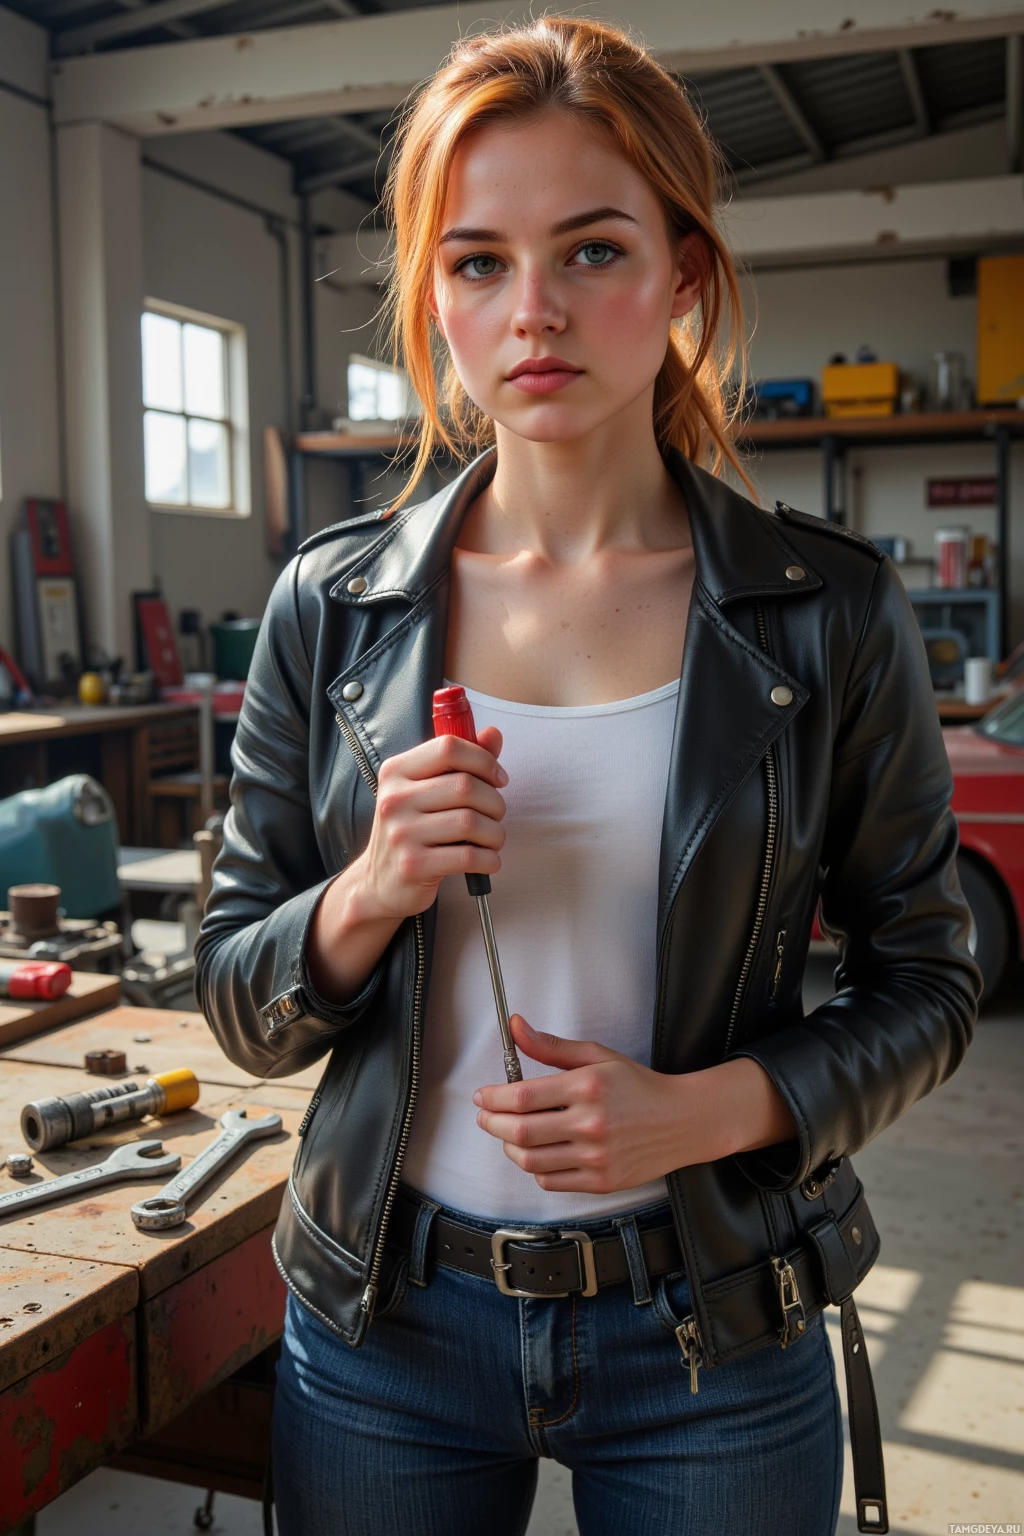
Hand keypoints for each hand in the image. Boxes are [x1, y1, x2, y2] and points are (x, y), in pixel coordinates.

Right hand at [347, 727, 507, 922]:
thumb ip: (461, 761)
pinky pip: (468, 856)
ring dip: (495, 833)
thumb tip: (493, 734)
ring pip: (471, 822)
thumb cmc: (411, 831)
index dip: (484, 760)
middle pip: (466, 786)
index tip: (498, 778)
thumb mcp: (426, 790)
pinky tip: (487, 860)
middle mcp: (394, 799)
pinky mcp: (413, 865)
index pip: (449, 747)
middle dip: (495, 802)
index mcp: (396, 771)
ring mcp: (401, 833)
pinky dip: (489, 859)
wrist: (379, 882)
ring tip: (492, 839)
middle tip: (495, 816)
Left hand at [472, 1014, 713, 1192]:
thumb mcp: (597, 1056)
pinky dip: (534, 1169)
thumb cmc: (638, 1086)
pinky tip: (536, 1154)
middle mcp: (591, 1123)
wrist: (682, 1122)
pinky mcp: (602, 1181)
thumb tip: (515, 1027)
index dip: (493, 1098)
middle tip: (485, 1117)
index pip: (522, 1096)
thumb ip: (552, 1046)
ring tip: (508, 1136)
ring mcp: (597, 1157)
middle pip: (520, 1132)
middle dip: (492, 1124)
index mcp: (587, 1087)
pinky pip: (551, 1181)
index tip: (483, 1096)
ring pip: (531, 1161)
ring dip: (509, 1148)